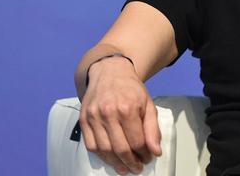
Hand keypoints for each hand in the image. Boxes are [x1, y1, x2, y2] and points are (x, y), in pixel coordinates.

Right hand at [79, 56, 161, 174]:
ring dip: (115, 163)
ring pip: (104, 150)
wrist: (110, 72)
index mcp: (128, 108)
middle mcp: (109, 113)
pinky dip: (101, 156)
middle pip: (120, 148)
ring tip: (124, 168)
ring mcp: (94, 117)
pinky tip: (110, 159)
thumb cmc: (131, 89)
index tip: (148, 159)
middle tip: (137, 168)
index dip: (144, 154)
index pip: (137, 141)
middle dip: (131, 162)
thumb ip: (152, 129)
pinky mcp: (83, 119)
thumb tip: (155, 151)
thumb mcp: (148, 104)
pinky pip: (90, 145)